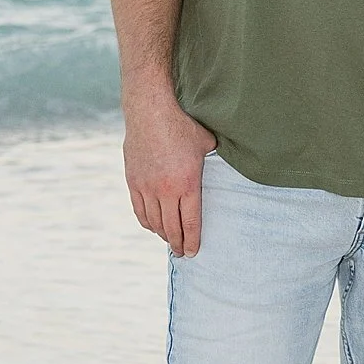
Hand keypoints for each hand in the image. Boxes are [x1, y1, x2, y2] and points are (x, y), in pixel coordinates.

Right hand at [122, 88, 216, 256]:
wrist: (150, 111)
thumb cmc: (182, 125)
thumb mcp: (207, 143)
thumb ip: (214, 160)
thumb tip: (230, 163)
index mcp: (187, 184)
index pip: (191, 223)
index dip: (192, 241)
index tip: (193, 252)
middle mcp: (166, 190)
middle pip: (172, 227)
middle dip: (178, 243)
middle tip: (182, 252)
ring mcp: (147, 187)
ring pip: (154, 222)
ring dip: (163, 234)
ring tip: (169, 240)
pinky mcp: (133, 181)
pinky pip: (140, 210)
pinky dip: (147, 222)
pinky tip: (153, 226)